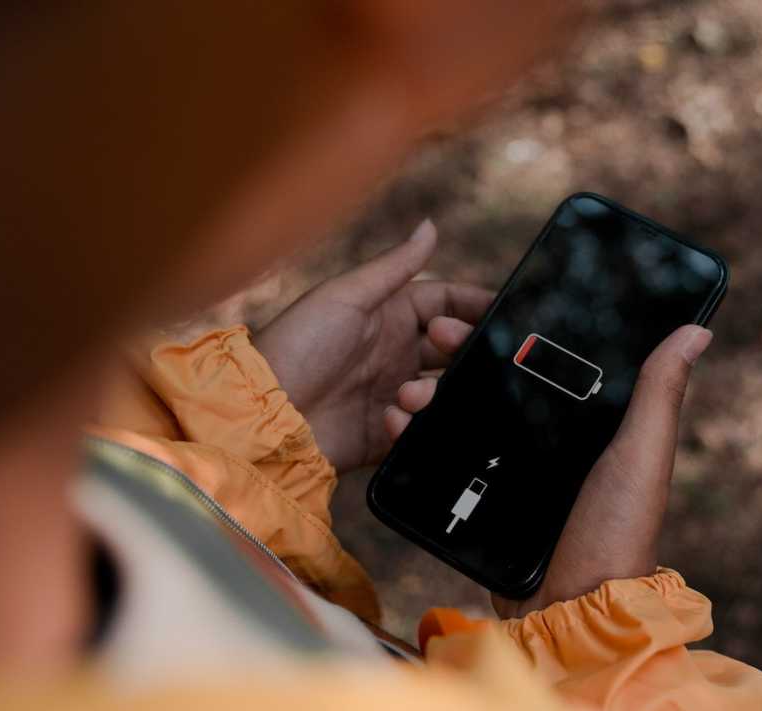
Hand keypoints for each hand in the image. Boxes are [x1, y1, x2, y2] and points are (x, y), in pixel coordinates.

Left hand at [254, 220, 492, 473]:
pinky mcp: (387, 434)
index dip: (473, 306)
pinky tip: (391, 419)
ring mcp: (393, 393)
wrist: (262, 413)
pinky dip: (415, 426)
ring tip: (407, 395)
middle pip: (454, 348)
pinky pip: (422, 430)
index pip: (446, 302)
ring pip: (444, 390)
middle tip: (446, 348)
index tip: (499, 312)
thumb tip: (431, 225)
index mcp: (389, 314)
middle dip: (460, 349)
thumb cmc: (296, 343)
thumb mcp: (347, 295)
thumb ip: (395, 266)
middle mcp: (395, 353)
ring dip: (434, 391)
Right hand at [388, 324, 713, 618]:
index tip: (481, 304)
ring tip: (407, 389)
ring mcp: (511, 470)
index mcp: (590, 423)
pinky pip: (444, 459)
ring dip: (429, 393)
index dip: (511, 329)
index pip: (545, 359)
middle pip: (494, 380)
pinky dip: (418, 438)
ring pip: (462, 414)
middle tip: (433, 337)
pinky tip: (398, 423)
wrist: (568, 608)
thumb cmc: (619, 531)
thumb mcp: (641, 455)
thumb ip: (660, 395)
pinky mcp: (480, 500)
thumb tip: (700, 327)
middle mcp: (548, 442)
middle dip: (458, 355)